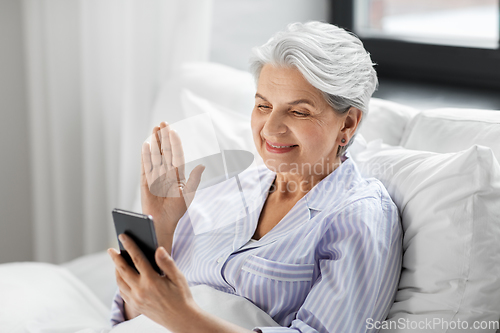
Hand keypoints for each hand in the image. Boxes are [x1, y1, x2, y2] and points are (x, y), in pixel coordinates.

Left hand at [108, 234, 200, 330]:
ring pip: (120, 282)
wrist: (181, 319)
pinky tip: (122, 277)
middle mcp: (141, 290)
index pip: (137, 258)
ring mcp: (136, 299)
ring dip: (116, 270)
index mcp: (152, 281)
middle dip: (116, 258)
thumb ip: (167, 262)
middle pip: (123, 270)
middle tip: (111, 249)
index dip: (129, 245)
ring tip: (116, 262)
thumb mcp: (178, 277)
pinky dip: (120, 282)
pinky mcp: (136, 306)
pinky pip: (123, 292)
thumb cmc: (182, 296)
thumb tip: (158, 249)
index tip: (123, 236)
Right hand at [141, 122, 204, 251]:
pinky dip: (145, 155)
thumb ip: (194, 179)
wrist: (162, 222)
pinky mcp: (145, 180)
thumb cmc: (177, 210)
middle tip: (163, 123)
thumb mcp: (188, 194)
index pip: (176, 154)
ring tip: (155, 128)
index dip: (174, 142)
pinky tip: (146, 144)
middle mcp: (166, 172)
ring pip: (155, 154)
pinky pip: (145, 165)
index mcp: (177, 174)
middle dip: (164, 137)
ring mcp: (155, 175)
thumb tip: (202, 166)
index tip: (173, 130)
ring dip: (155, 141)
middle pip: (165, 151)